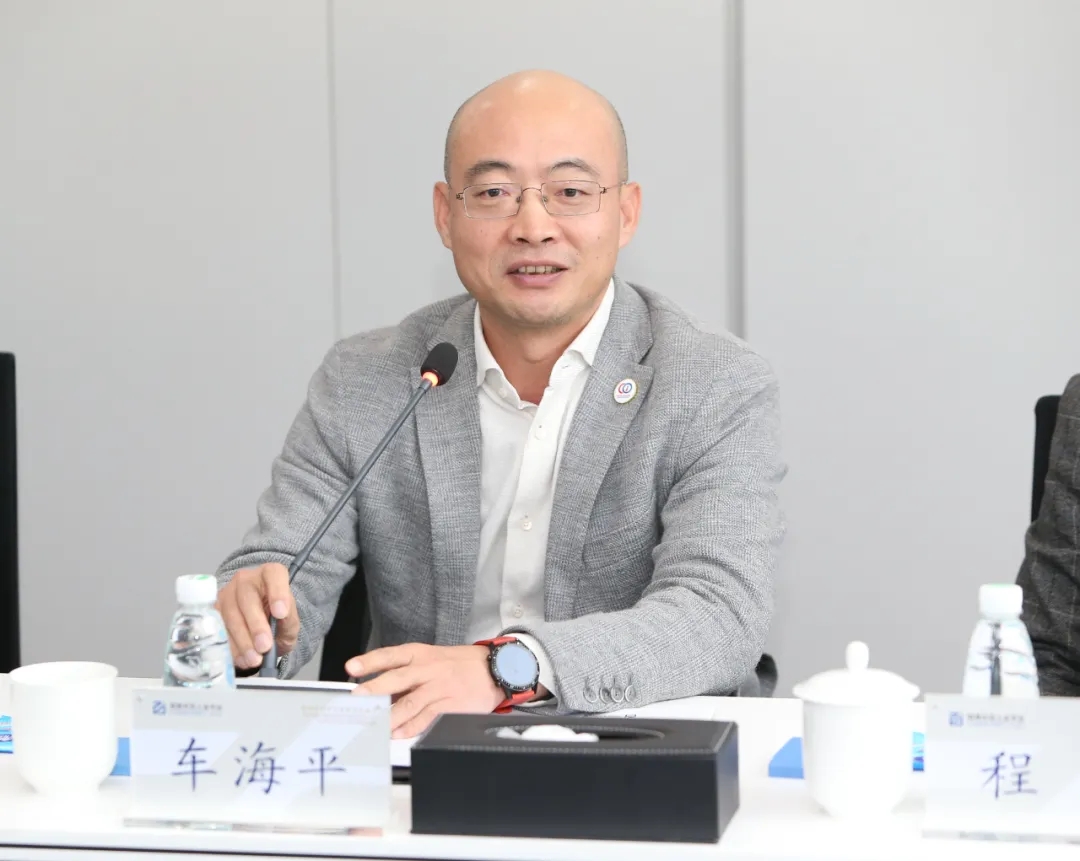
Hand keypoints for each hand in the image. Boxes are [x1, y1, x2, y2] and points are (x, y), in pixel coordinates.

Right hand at [216, 563, 299, 669]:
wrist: (261, 631)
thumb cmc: (277, 621)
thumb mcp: (289, 622)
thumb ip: (288, 620)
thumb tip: (280, 618)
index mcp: (270, 574)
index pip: (274, 574)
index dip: (277, 592)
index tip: (281, 614)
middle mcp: (246, 579)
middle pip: (247, 598)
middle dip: (256, 625)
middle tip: (264, 646)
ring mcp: (227, 593)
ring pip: (230, 614)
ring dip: (242, 640)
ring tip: (254, 658)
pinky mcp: (213, 611)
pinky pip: (219, 628)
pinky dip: (231, 646)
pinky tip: (242, 659)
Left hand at [347, 644, 503, 738]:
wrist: (494, 669)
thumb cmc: (458, 664)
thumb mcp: (432, 659)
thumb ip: (407, 675)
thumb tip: (379, 695)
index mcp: (420, 654)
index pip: (391, 656)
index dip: (370, 661)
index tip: (351, 667)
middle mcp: (428, 669)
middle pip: (398, 678)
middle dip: (375, 688)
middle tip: (358, 697)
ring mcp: (439, 687)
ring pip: (410, 702)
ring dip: (390, 715)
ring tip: (373, 724)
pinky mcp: (451, 705)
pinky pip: (427, 717)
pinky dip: (411, 727)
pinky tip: (398, 733)